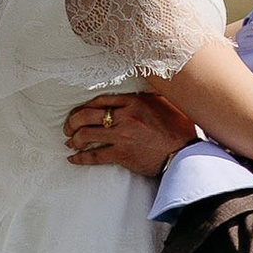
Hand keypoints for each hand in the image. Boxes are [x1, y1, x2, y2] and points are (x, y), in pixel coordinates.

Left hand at [64, 90, 192, 177]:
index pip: (99, 100)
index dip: (84, 107)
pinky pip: (94, 155)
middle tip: (68, 128)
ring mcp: (122, 135)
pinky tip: (73, 159)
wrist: (185, 153)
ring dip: (74, 139)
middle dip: (72, 122)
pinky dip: (80, 158)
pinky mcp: (122, 154)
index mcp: (134, 101)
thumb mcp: (165, 104)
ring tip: (70, 143)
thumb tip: (140, 93)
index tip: (78, 112)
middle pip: (87, 115)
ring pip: (86, 134)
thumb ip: (148, 98)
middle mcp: (125, 116)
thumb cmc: (178, 129)